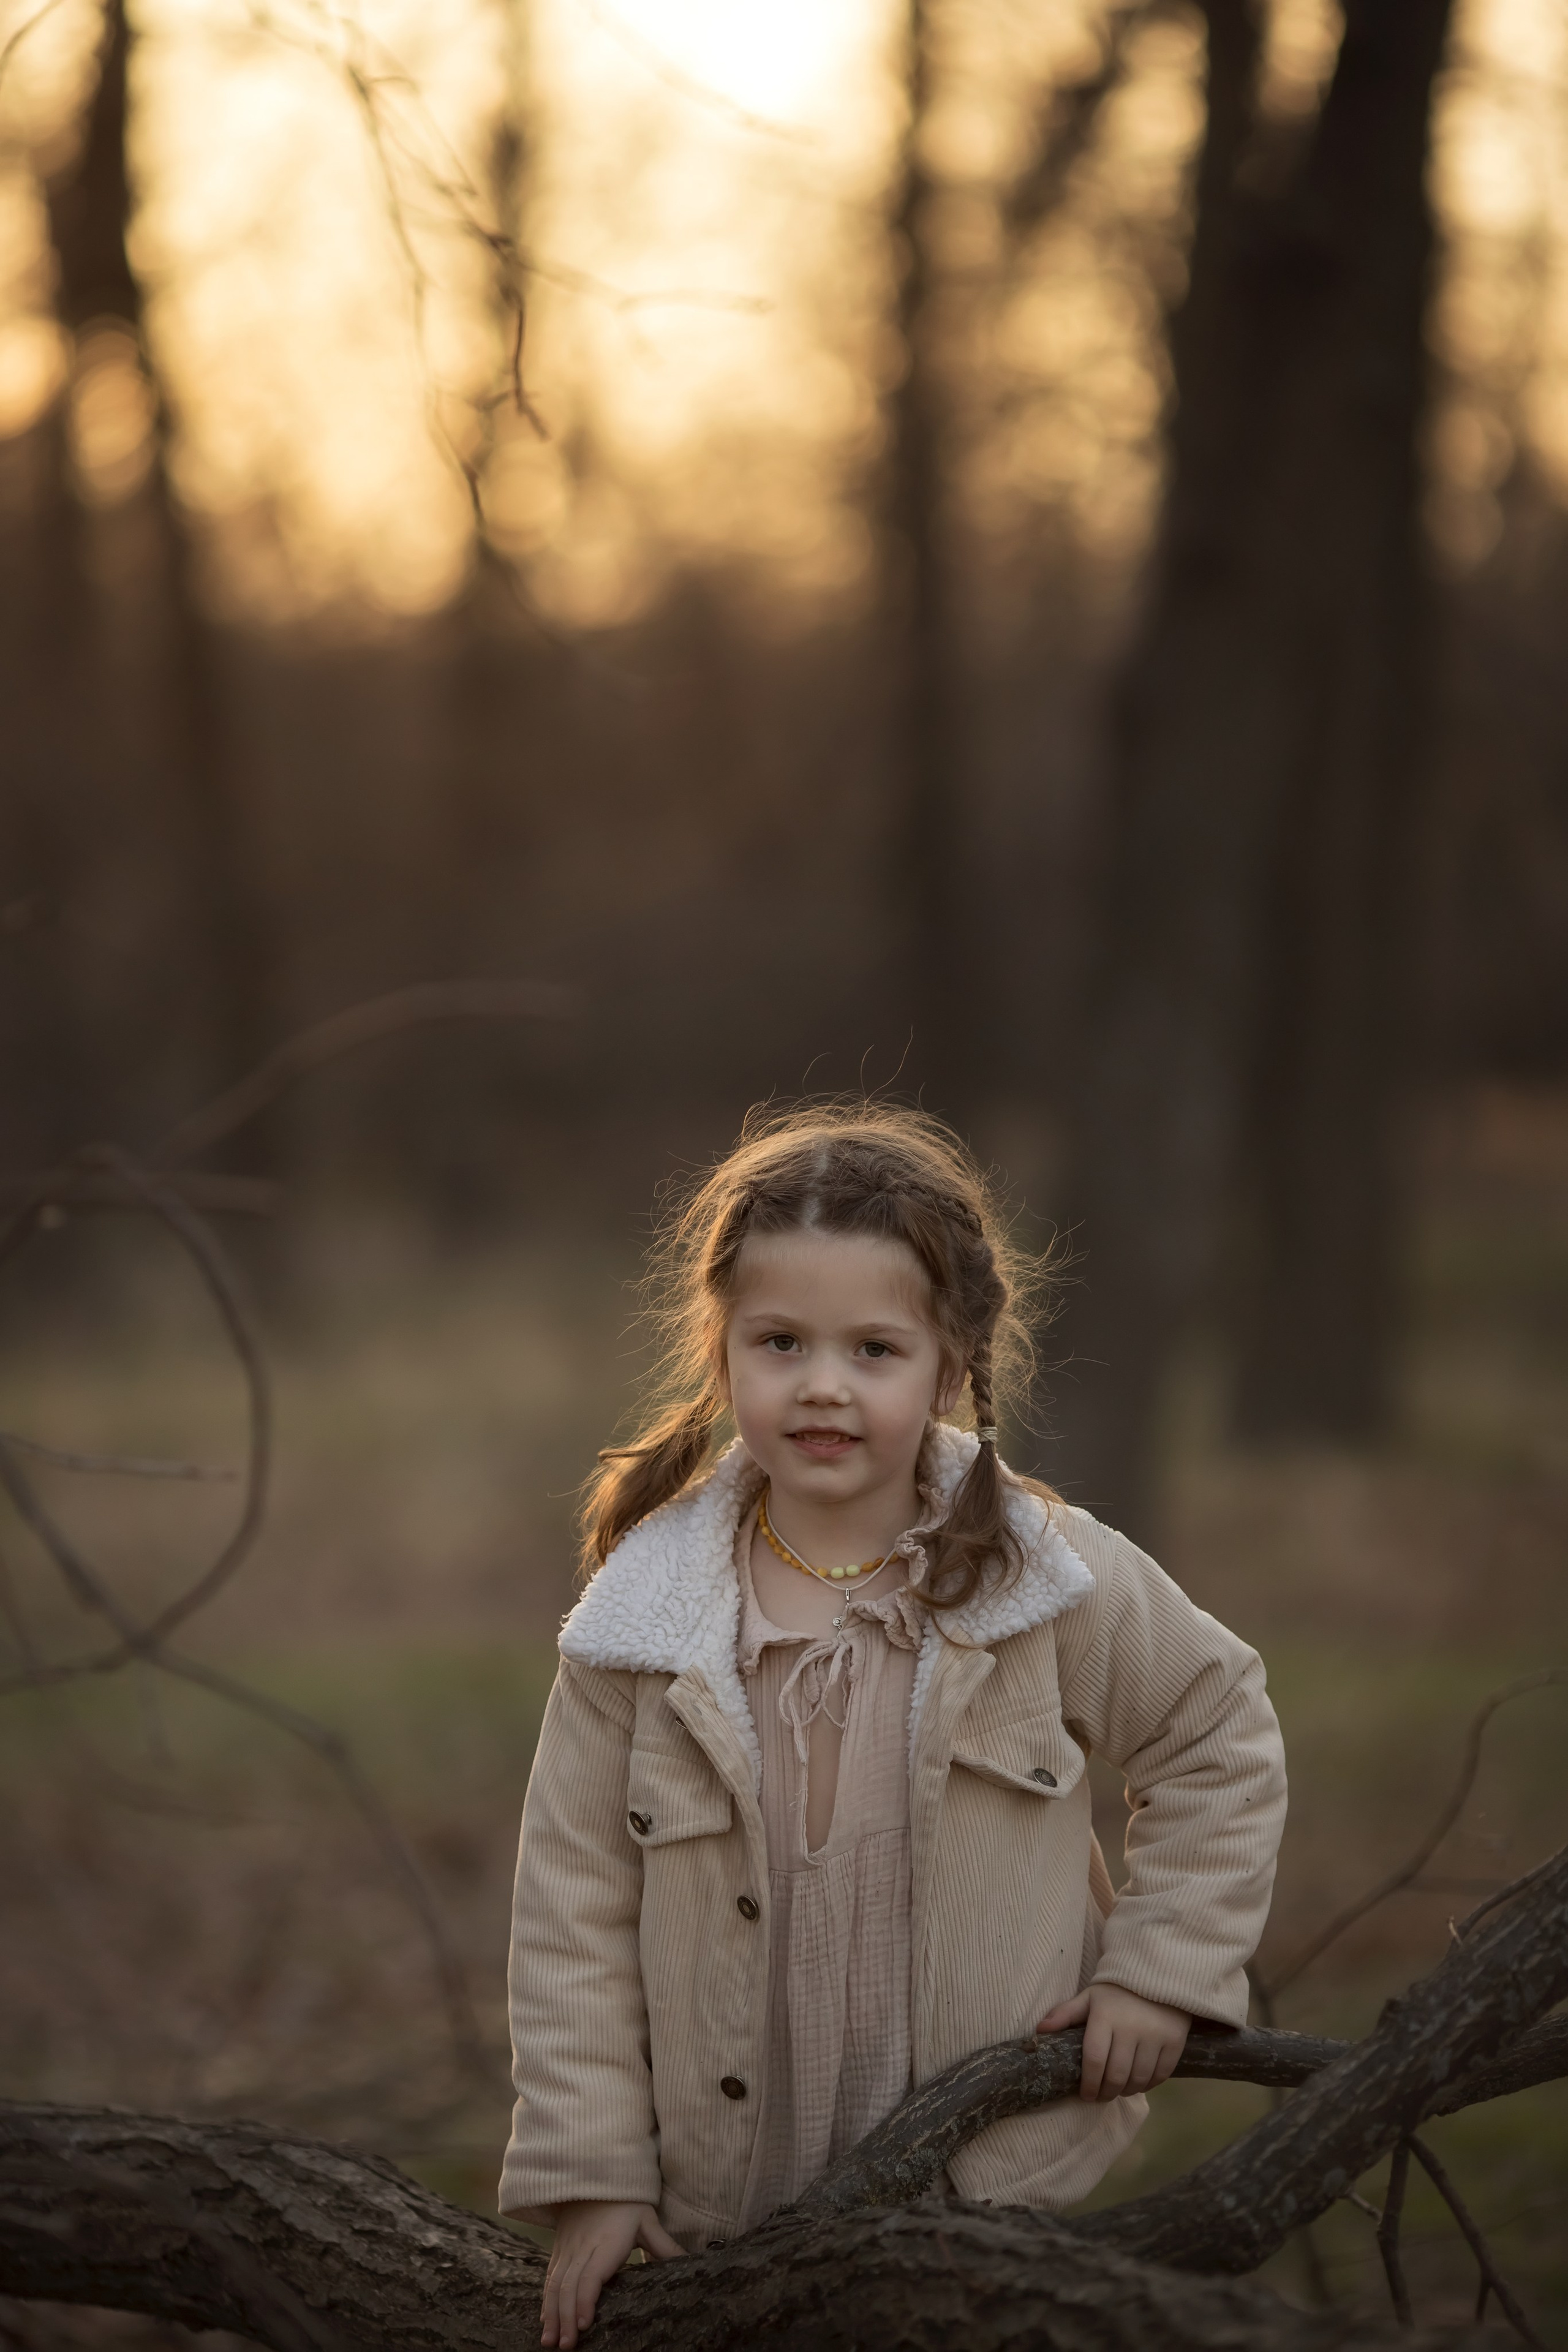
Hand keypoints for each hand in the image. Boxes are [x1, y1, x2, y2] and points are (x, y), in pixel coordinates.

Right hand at [541, 2201, 681, 2346]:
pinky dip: (545, 2300)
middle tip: (567, 2347)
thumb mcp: (647, 2219)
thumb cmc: (627, 2200)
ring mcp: (568, 2248)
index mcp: (607, 2242)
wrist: (596, 2173)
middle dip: (565, 2318)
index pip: (592, 2275)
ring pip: (555, 2283)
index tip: (584, 2325)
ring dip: (551, 2314)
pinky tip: (545, 2321)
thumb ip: (664, 2245)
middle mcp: (583, 2247)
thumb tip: (691, 2264)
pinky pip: (550, 2276)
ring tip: (550, 2342)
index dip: (585, 2300)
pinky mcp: (559, 2248)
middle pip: (569, 2285)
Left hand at [1035, 1983, 1189, 2101]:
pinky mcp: (1175, 2042)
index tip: (1085, 2095)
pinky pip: (1161, 2075)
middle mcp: (1131, 2027)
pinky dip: (1149, 2085)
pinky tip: (1139, 2083)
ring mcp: (1155, 2036)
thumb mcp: (1089, 1997)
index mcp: (1105, 2016)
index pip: (1094, 2059)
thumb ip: (1065, 2013)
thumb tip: (1039, 2031)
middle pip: (1116, 2074)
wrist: (1158, 1975)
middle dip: (1106, 2092)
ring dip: (1127, 2091)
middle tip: (1101, 2096)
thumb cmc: (1117, 1991)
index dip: (1089, 2083)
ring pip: (1138, 2079)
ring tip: (1119, 2090)